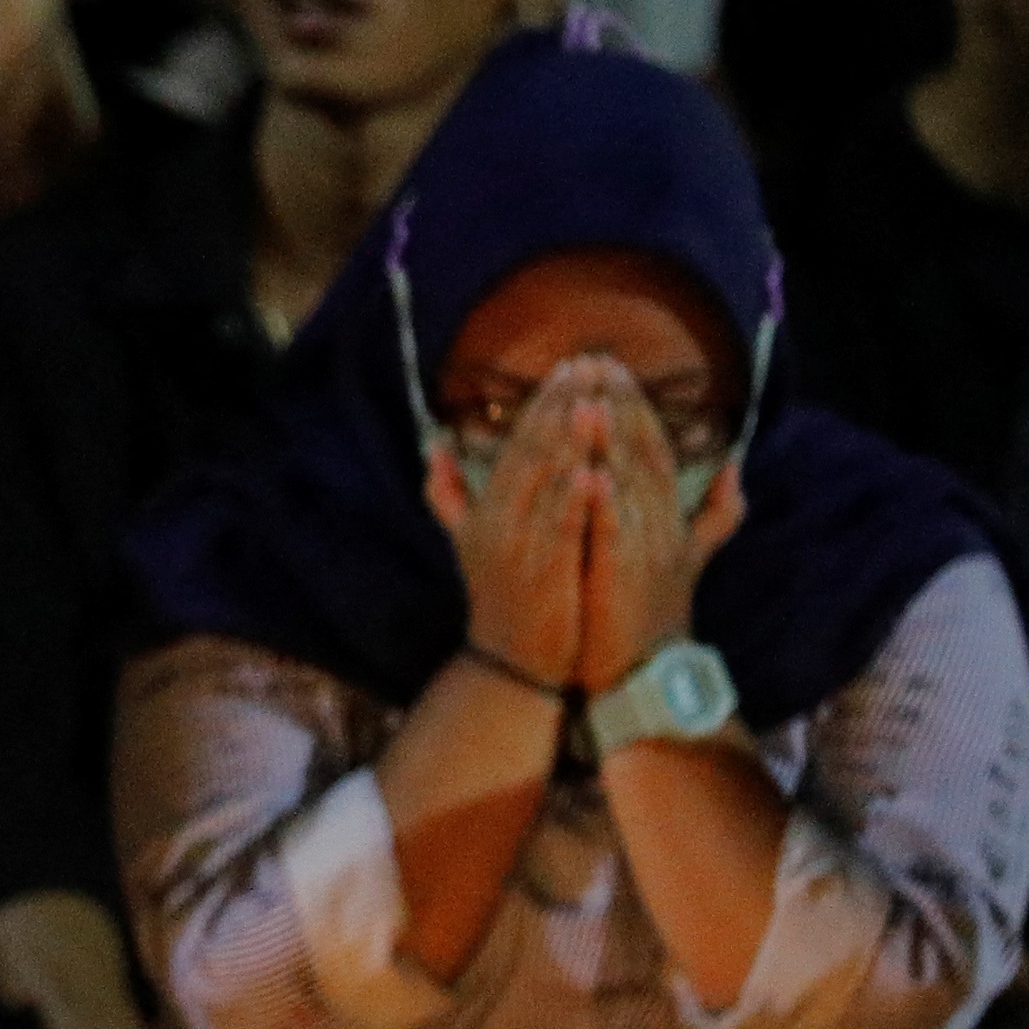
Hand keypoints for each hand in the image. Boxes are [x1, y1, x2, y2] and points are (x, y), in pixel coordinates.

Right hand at [426, 363, 608, 694]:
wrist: (509, 662)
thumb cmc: (498, 598)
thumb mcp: (466, 541)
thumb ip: (448, 492)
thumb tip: (433, 447)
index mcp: (486, 509)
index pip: (516, 443)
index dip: (542, 403)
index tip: (569, 367)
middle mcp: (499, 521)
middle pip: (532, 452)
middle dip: (560, 406)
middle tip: (587, 365)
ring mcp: (520, 547)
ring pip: (546, 485)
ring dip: (570, 441)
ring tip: (593, 401)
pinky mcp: (544, 574)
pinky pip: (560, 530)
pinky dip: (575, 499)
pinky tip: (595, 470)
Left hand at [577, 376, 744, 692]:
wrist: (646, 673)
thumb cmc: (656, 612)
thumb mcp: (691, 555)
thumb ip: (716, 510)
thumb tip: (737, 466)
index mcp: (670, 514)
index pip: (654, 446)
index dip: (635, 403)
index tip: (610, 365)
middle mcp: (662, 524)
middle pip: (641, 453)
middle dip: (620, 404)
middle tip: (595, 360)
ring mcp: (646, 549)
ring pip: (629, 484)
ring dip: (611, 439)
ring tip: (590, 396)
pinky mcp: (624, 577)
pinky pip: (615, 534)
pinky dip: (604, 503)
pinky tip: (589, 472)